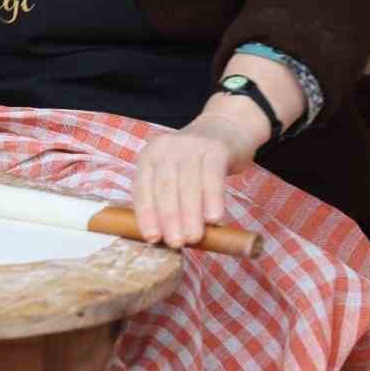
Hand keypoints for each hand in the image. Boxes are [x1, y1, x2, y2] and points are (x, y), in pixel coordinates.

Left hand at [132, 113, 260, 247]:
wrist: (227, 127)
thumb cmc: (197, 162)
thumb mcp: (175, 173)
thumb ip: (169, 198)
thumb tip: (167, 237)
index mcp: (149, 156)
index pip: (143, 188)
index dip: (146, 214)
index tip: (152, 238)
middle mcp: (165, 148)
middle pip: (164, 186)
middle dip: (168, 217)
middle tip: (175, 242)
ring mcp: (190, 146)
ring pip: (187, 184)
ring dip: (190, 214)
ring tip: (193, 237)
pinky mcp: (215, 149)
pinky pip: (212, 176)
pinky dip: (212, 199)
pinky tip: (214, 218)